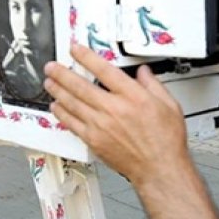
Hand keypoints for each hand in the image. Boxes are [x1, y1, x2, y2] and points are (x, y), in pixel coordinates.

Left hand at [44, 44, 190, 183]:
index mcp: (132, 96)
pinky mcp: (94, 140)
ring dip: (58, 91)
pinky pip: (72, 123)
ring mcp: (101, 125)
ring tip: (49, 82)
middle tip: (52, 67)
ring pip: (72, 103)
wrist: (159, 168)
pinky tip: (56, 107)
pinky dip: (62, 113)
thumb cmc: (165, 140)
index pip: (103, 70)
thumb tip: (143, 73)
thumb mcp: (169, 105)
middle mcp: (113, 109)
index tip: (75, 50)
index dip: (86, 57)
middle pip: (80, 86)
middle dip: (62, 73)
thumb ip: (153, 84)